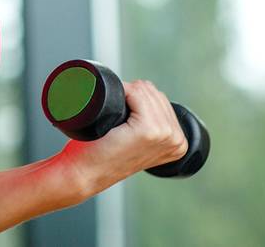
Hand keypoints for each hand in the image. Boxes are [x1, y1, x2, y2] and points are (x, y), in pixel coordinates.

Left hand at [60, 79, 190, 194]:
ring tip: (116, 119)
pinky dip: (124, 93)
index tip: (122, 117)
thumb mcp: (137, 143)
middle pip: (153, 92)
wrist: (86, 173)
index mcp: (179, 142)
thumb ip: (151, 126)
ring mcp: (165, 135)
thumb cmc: (103, 156)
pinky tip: (114, 110)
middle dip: (132, 95)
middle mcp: (176, 139)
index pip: (159, 98)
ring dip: (127, 95)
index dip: (135, 99)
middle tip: (116, 119)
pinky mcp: (148, 130)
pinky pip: (138, 93)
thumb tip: (147, 97)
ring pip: (145, 90)